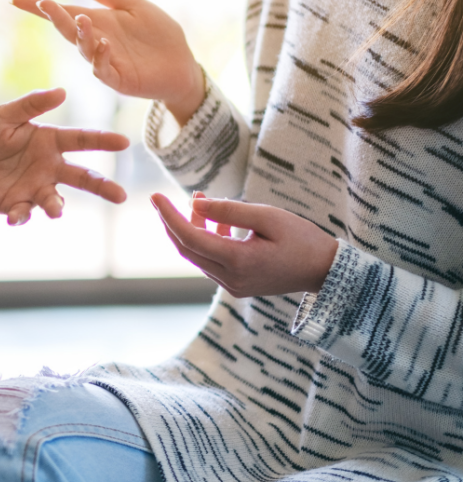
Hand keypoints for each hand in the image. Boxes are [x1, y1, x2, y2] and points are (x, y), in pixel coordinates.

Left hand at [0, 88, 128, 225]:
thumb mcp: (4, 115)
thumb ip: (31, 105)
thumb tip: (62, 92)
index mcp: (50, 141)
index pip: (82, 140)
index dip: (103, 140)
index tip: (124, 142)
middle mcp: (49, 167)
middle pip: (82, 177)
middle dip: (102, 186)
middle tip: (121, 196)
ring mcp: (35, 188)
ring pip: (55, 200)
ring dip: (57, 206)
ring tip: (56, 212)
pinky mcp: (18, 205)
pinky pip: (25, 213)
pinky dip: (22, 216)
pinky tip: (14, 217)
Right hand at [13, 0, 204, 123]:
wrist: (181, 63)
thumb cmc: (157, 35)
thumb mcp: (132, 6)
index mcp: (97, 23)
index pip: (63, 14)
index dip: (40, 8)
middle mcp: (96, 43)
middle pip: (68, 30)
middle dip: (55, 18)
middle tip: (44, 3)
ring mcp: (106, 62)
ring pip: (84, 50)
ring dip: (80, 35)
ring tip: (81, 19)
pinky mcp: (120, 80)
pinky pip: (104, 70)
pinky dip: (101, 58)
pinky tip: (104, 44)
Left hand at [151, 192, 338, 296]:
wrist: (326, 271)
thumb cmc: (302, 239)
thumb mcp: (268, 216)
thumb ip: (230, 210)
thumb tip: (195, 203)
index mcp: (237, 262)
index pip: (189, 237)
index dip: (169, 216)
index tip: (154, 196)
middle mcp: (230, 278)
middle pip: (187, 248)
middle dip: (173, 222)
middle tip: (165, 199)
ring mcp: (232, 285)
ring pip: (197, 255)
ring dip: (193, 228)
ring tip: (200, 201)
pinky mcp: (236, 285)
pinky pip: (210, 261)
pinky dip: (206, 240)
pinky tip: (216, 222)